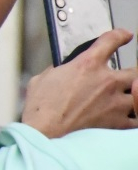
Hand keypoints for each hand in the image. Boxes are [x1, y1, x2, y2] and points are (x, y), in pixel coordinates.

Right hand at [22, 28, 137, 136]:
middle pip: (135, 70)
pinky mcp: (118, 122)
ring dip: (132, 95)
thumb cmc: (41, 108)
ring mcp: (115, 102)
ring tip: (124, 99)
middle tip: (126, 77)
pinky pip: (136, 119)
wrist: (46, 134)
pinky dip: (132, 118)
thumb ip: (57, 71)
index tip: (125, 36)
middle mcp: (107, 80)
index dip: (120, 35)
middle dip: (132, 73)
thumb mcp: (41, 79)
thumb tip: (60, 72)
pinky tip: (126, 119)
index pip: (111, 40)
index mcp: (87, 64)